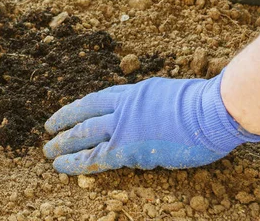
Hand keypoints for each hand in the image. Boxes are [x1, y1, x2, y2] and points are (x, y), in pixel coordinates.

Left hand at [43, 73, 259, 174]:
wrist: (211, 110)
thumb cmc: (203, 104)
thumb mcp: (169, 95)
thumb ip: (152, 104)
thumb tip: (149, 113)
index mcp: (134, 92)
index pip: (98, 99)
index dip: (80, 107)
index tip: (69, 112)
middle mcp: (122, 106)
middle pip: (84, 114)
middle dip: (64, 122)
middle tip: (48, 130)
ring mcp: (122, 126)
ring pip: (83, 134)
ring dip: (63, 143)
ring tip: (47, 151)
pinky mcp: (126, 148)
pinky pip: (94, 157)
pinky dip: (74, 162)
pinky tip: (60, 167)